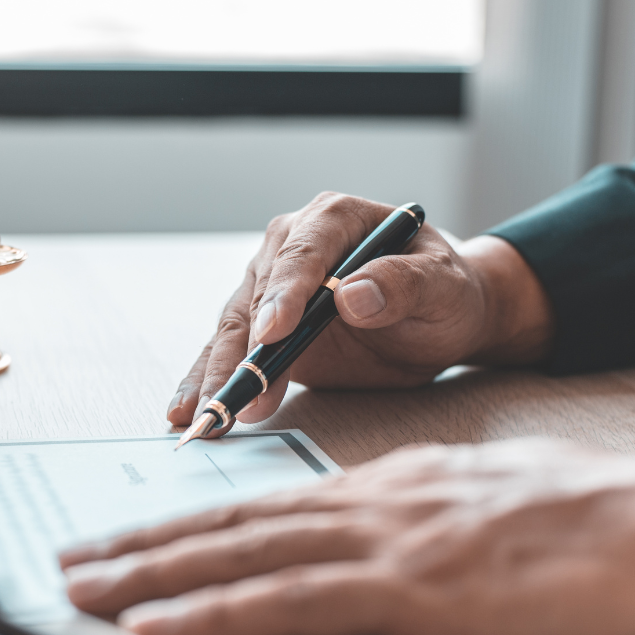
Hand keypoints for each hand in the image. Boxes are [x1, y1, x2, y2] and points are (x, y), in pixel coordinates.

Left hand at [60, 438, 634, 634]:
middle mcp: (370, 503)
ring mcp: (386, 543)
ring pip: (239, 557)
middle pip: (231, 525)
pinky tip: (158, 625)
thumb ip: (426, 520)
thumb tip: (386, 539)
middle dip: (142, 546)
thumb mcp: (490, 508)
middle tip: (71, 560)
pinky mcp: (411, 590)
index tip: (132, 541)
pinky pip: (287, 603)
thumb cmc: (598, 527)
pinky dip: (211, 615)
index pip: (265, 509)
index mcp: (389, 487)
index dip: (189, 525)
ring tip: (83, 590)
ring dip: (151, 577)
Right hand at [166, 192, 553, 431]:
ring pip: (235, 328)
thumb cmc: (446, 294)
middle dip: (243, 350)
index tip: (274, 333)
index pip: (303, 253)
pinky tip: (188, 410)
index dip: (286, 293)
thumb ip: (405, 285)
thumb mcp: (444, 287)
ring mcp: (272, 286)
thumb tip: (352, 295)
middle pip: (257, 295)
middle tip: (234, 394)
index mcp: (336, 219)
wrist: (440, 318)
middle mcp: (293, 246)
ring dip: (218, 373)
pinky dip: (210, 381)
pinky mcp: (263, 326)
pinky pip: (232, 352)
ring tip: (204, 415)